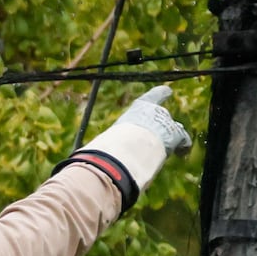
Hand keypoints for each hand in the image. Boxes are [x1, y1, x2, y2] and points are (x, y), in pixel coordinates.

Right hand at [71, 85, 191, 204]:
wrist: (131, 148)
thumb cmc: (114, 146)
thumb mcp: (106, 143)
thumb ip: (100, 149)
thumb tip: (73, 164)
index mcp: (139, 108)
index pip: (152, 98)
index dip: (160, 95)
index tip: (168, 91)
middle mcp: (155, 111)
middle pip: (160, 117)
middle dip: (159, 125)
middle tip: (157, 135)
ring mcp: (167, 123)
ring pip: (172, 129)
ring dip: (171, 137)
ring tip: (173, 146)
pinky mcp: (175, 136)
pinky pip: (183, 140)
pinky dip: (183, 145)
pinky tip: (184, 153)